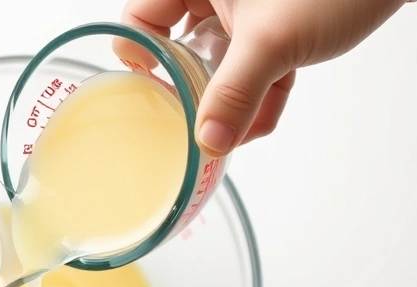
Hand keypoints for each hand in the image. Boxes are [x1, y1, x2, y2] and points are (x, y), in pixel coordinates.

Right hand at [115, 0, 413, 154]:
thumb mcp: (274, 43)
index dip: (140, 56)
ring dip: (227, 99)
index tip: (155, 91)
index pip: (141, 19)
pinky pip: (252, 64)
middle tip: (193, 123)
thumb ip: (235, 94)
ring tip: (231, 135)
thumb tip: (208, 144)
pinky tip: (257, 124)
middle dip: (191, 89)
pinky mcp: (276, 25)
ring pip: (218, 58)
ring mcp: (245, 9)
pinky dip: (255, 93)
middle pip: (178, 43)